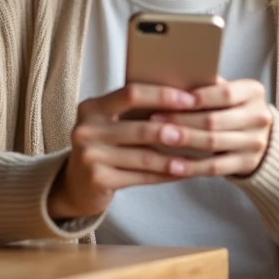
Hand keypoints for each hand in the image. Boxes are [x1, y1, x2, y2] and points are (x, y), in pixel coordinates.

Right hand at [48, 84, 198, 219]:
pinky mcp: (97, 179)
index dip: (162, 95)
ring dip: (175, 158)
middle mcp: (85, 129)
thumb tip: (184, 98)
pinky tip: (181, 173)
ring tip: (198, 158)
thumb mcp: (111, 124)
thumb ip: (135, 111)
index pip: (131, 93)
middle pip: (140, 128)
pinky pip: (140, 177)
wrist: (77, 184)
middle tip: (201, 133)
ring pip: (144, 156)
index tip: (190, 99)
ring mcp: (89, 156)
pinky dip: (164, 175)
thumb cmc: (105, 147)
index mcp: (92, 107)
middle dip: (174, 131)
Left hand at [148, 78, 273, 177]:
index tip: (171, 99)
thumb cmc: (231, 109)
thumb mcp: (227, 93)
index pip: (225, 93)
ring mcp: (255, 143)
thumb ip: (206, 86)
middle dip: (181, 120)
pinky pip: (215, 167)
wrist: (259, 137)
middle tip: (155, 119)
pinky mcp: (247, 164)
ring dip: (182, 141)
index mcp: (254, 92)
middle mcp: (259, 117)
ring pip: (212, 143)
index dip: (198, 98)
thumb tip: (168, 82)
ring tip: (159, 137)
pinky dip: (192, 166)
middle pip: (214, 120)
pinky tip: (172, 165)